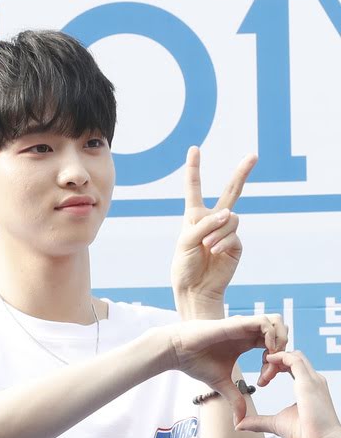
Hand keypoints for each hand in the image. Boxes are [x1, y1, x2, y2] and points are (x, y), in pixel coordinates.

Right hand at [161, 313, 287, 423]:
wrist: (178, 352)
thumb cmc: (196, 363)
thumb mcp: (222, 384)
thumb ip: (235, 399)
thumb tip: (240, 422)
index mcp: (246, 342)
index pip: (273, 347)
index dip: (275, 364)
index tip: (264, 380)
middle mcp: (248, 332)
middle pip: (280, 331)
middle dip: (284, 350)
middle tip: (273, 370)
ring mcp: (244, 326)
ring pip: (277, 322)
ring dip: (281, 340)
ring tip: (272, 359)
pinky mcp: (238, 323)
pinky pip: (265, 323)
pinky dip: (271, 336)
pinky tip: (264, 353)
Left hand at [171, 146, 257, 317]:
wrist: (195, 288)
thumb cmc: (184, 266)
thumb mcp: (186, 241)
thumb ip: (204, 224)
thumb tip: (230, 214)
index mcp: (195, 216)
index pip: (194, 189)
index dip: (194, 169)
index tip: (194, 149)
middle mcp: (212, 220)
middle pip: (231, 192)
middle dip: (242, 173)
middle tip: (253, 156)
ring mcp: (226, 232)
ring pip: (230, 218)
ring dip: (217, 232)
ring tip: (206, 247)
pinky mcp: (236, 244)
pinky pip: (233, 235)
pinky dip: (222, 242)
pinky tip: (214, 252)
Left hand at [236, 351, 340, 437]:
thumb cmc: (307, 435)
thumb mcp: (276, 424)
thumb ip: (258, 421)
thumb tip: (239, 424)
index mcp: (308, 387)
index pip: (293, 366)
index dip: (277, 367)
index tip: (263, 379)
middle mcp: (313, 380)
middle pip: (293, 357)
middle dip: (275, 361)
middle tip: (261, 375)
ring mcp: (312, 379)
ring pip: (293, 355)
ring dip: (275, 359)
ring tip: (263, 374)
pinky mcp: (309, 382)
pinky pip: (294, 359)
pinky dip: (279, 357)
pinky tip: (267, 362)